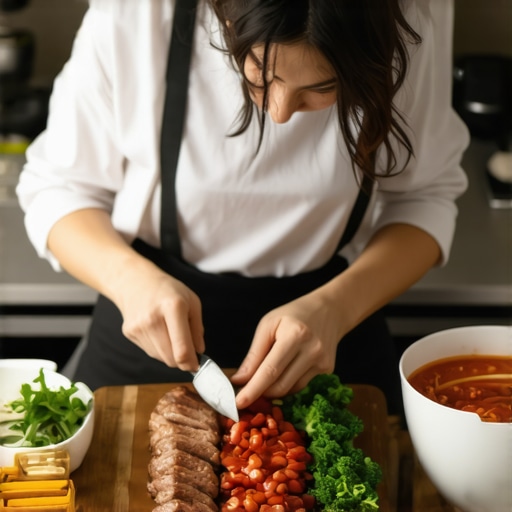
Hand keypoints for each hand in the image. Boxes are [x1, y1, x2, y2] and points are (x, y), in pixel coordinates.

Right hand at [114, 260, 204, 371]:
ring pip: (161, 358)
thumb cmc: (168, 290)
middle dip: (182, 360)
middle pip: (171, 359)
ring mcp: (139, 327)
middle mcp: (153, 319)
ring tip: (171, 333)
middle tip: (187, 349)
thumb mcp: (192, 301)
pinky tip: (159, 331)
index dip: (191, 363)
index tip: (197, 365)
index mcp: (173, 307)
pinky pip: (150, 352)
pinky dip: (159, 348)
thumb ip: (197, 328)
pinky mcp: (129, 333)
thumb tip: (199, 351)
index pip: (182, 349)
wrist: (135, 282)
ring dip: (170, 353)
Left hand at [231, 289, 342, 408]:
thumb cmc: (292, 315)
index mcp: (295, 335)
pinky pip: (301, 385)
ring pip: (290, 389)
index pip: (270, 370)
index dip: (253, 389)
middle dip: (260, 392)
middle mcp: (312, 350)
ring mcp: (323, 362)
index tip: (238, 403)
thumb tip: (240, 379)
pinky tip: (284, 371)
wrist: (328, 310)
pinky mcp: (328, 370)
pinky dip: (287, 384)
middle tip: (246, 390)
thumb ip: (254, 354)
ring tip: (265, 376)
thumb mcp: (268, 325)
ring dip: (273, 389)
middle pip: (280, 386)